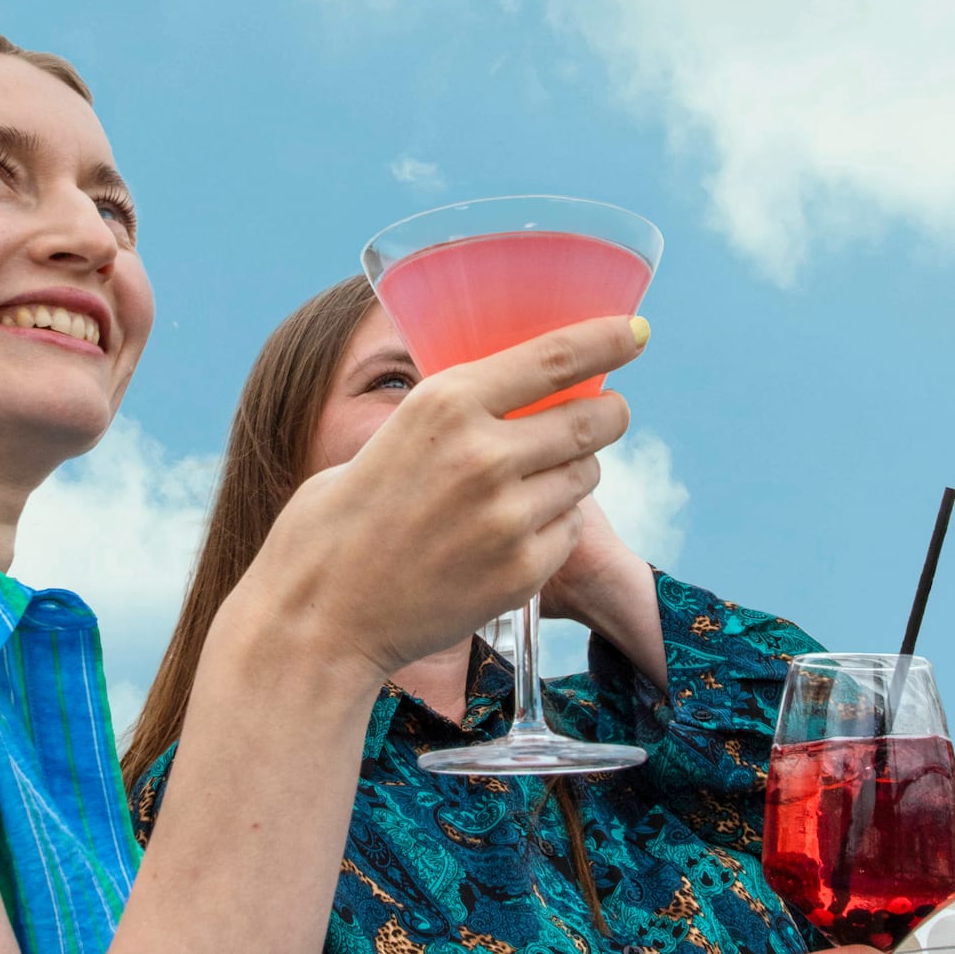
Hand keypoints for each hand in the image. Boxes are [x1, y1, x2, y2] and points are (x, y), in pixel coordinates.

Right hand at [234, 316, 641, 687]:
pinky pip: (569, 530)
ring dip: (574, 472)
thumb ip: (450, 421)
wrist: (319, 620)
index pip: (555, 357)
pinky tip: (514, 533)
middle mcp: (485, 454)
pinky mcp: (522, 571)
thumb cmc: (336, 525)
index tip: (635, 333)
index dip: (606, 340)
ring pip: (586, 475)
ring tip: (532, 485)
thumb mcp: (387, 441)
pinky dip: (555, 525)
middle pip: (592, 418)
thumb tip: (508, 402)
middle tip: (606, 413)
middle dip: (608, 413)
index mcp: (445, 404)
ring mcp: (508, 517)